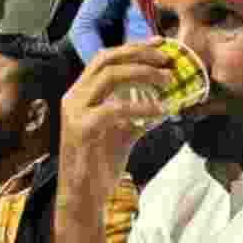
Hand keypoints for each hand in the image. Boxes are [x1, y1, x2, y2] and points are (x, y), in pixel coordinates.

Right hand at [59, 42, 175, 201]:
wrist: (83, 197)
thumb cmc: (100, 165)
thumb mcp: (121, 132)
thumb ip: (137, 114)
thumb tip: (165, 101)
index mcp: (80, 93)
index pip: (105, 58)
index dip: (133, 48)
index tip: (160, 45)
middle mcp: (73, 97)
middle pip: (106, 59)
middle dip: (139, 54)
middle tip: (166, 60)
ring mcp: (75, 111)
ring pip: (109, 76)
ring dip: (143, 73)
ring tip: (168, 81)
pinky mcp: (82, 129)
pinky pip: (115, 109)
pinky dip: (142, 107)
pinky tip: (161, 110)